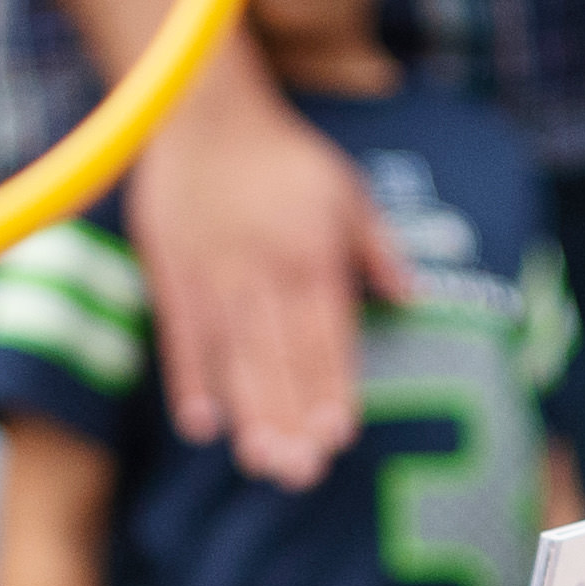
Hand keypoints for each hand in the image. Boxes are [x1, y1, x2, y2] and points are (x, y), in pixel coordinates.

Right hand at [123, 54, 407, 488]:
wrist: (203, 111)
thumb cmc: (284, 159)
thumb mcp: (346, 192)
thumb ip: (376, 250)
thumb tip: (412, 299)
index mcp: (311, 255)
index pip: (325, 334)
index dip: (331, 386)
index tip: (337, 436)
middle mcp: (263, 272)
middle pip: (278, 357)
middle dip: (290, 418)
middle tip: (300, 474)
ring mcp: (214, 276)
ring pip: (233, 356)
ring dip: (247, 412)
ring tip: (260, 462)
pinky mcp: (171, 275)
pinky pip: (181, 336)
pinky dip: (189, 380)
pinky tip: (202, 425)